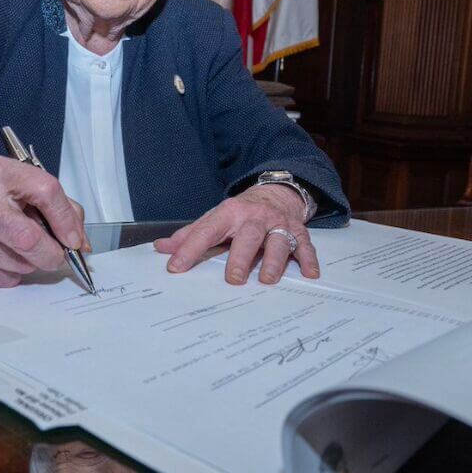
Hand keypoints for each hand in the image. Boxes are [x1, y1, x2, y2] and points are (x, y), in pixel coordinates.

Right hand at [0, 154, 88, 286]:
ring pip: (20, 264)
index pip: (46, 192)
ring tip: (16, 246)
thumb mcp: (27, 190)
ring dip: (30, 262)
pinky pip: (4, 278)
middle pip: (29, 238)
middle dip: (51, 253)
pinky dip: (12, 273)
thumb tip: (81, 243)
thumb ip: (60, 209)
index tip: (73, 239)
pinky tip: (0, 255)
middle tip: (55, 254)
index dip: (66, 220)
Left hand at [153, 184, 319, 284]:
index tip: (176, 268)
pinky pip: (305, 245)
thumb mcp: (215, 219)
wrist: (277, 192)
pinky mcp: (298, 232)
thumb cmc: (241, 212)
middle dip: (241, 257)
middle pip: (248, 235)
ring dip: (274, 260)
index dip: (190, 249)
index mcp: (230, 213)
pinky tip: (310, 274)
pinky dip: (309, 259)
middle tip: (233, 279)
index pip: (207, 231)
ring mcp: (278, 225)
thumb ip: (190, 235)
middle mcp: (255, 218)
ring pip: (278, 240)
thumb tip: (161, 248)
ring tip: (267, 279)